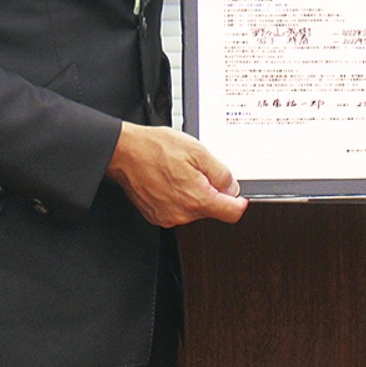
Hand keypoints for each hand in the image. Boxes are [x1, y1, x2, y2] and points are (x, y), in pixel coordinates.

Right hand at [107, 121, 248, 226]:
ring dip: (194, 193)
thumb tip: (232, 187)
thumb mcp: (199, 151)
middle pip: (212, 209)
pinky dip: (179, 196)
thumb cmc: (156, 149)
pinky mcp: (156, 216)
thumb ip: (220, 173)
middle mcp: (182, 214)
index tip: (240, 197)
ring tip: (180, 171)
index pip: (231, 213)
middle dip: (211, 191)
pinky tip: (170, 179)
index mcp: (196, 199)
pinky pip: (177, 209)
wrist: (125, 152)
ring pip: (194, 209)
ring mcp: (167, 217)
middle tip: (199, 170)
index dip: (239, 202)